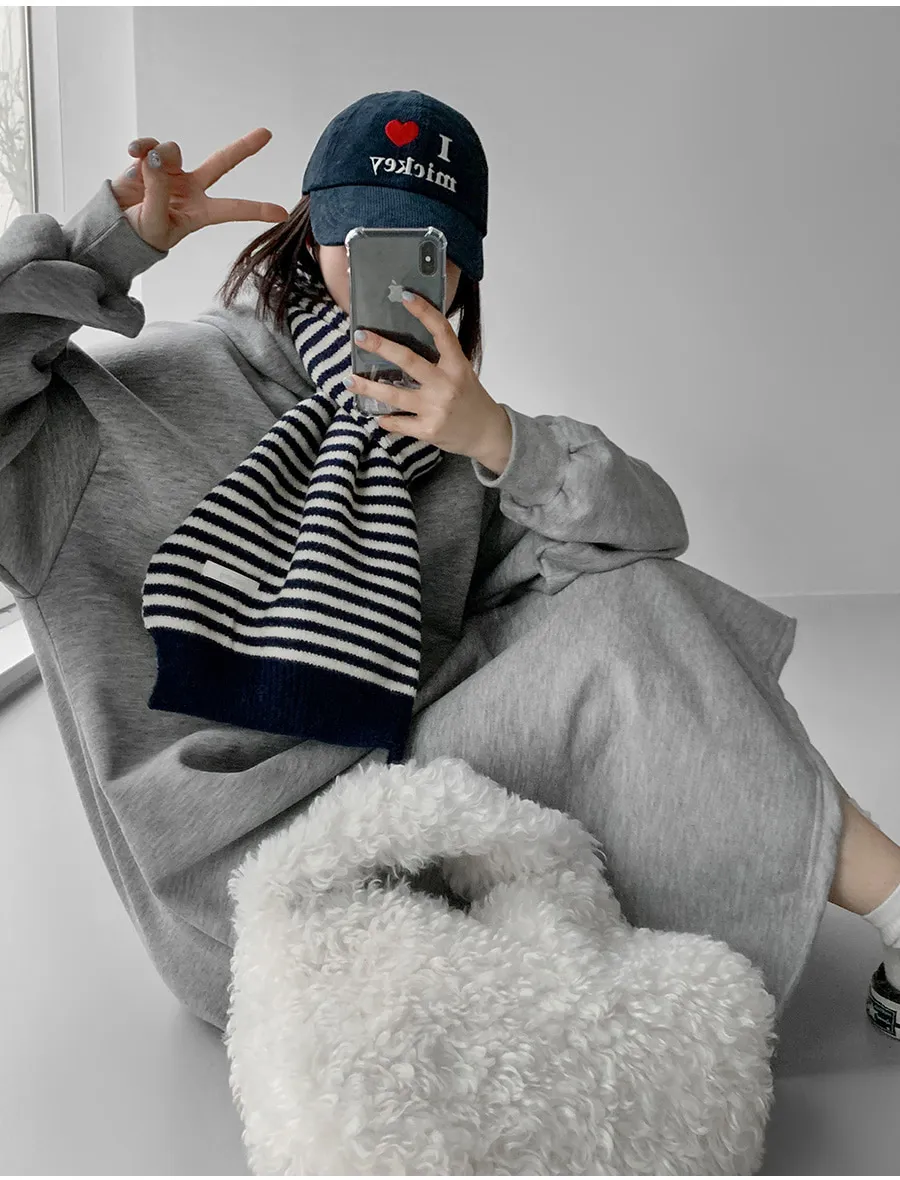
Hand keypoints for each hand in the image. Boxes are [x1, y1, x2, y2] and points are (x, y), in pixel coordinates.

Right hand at [113, 128, 288, 251]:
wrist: (114, 226)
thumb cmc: (140, 234)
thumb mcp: (154, 223)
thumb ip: (158, 192)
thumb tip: (157, 157)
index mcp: (201, 212)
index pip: (233, 209)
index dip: (257, 210)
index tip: (283, 214)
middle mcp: (191, 188)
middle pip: (222, 162)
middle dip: (244, 147)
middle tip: (267, 133)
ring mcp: (172, 171)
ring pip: (174, 151)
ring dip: (160, 157)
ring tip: (143, 171)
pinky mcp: (150, 158)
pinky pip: (150, 144)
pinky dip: (142, 146)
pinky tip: (133, 152)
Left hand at [345, 291, 511, 469]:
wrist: (487, 434)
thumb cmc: (470, 400)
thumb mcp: (462, 373)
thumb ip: (440, 360)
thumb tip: (403, 346)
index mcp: (457, 365)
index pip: (441, 331)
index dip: (424, 311)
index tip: (405, 296)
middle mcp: (446, 384)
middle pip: (409, 361)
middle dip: (381, 347)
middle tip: (359, 336)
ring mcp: (436, 408)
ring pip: (395, 395)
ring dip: (368, 387)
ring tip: (350, 380)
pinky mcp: (429, 430)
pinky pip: (399, 422)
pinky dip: (385, 419)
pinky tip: (377, 415)